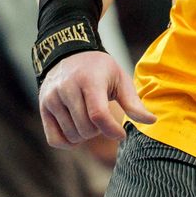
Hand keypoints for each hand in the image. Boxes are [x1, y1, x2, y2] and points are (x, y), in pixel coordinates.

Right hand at [39, 50, 155, 147]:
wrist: (68, 54)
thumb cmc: (99, 69)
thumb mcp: (119, 78)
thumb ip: (133, 102)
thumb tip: (152, 122)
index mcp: (89, 80)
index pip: (98, 115)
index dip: (112, 130)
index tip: (121, 134)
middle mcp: (66, 88)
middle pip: (86, 128)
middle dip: (100, 130)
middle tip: (103, 120)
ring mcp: (52, 98)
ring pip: (72, 135)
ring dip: (86, 135)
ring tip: (90, 120)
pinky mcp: (43, 107)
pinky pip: (55, 139)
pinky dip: (68, 142)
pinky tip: (77, 131)